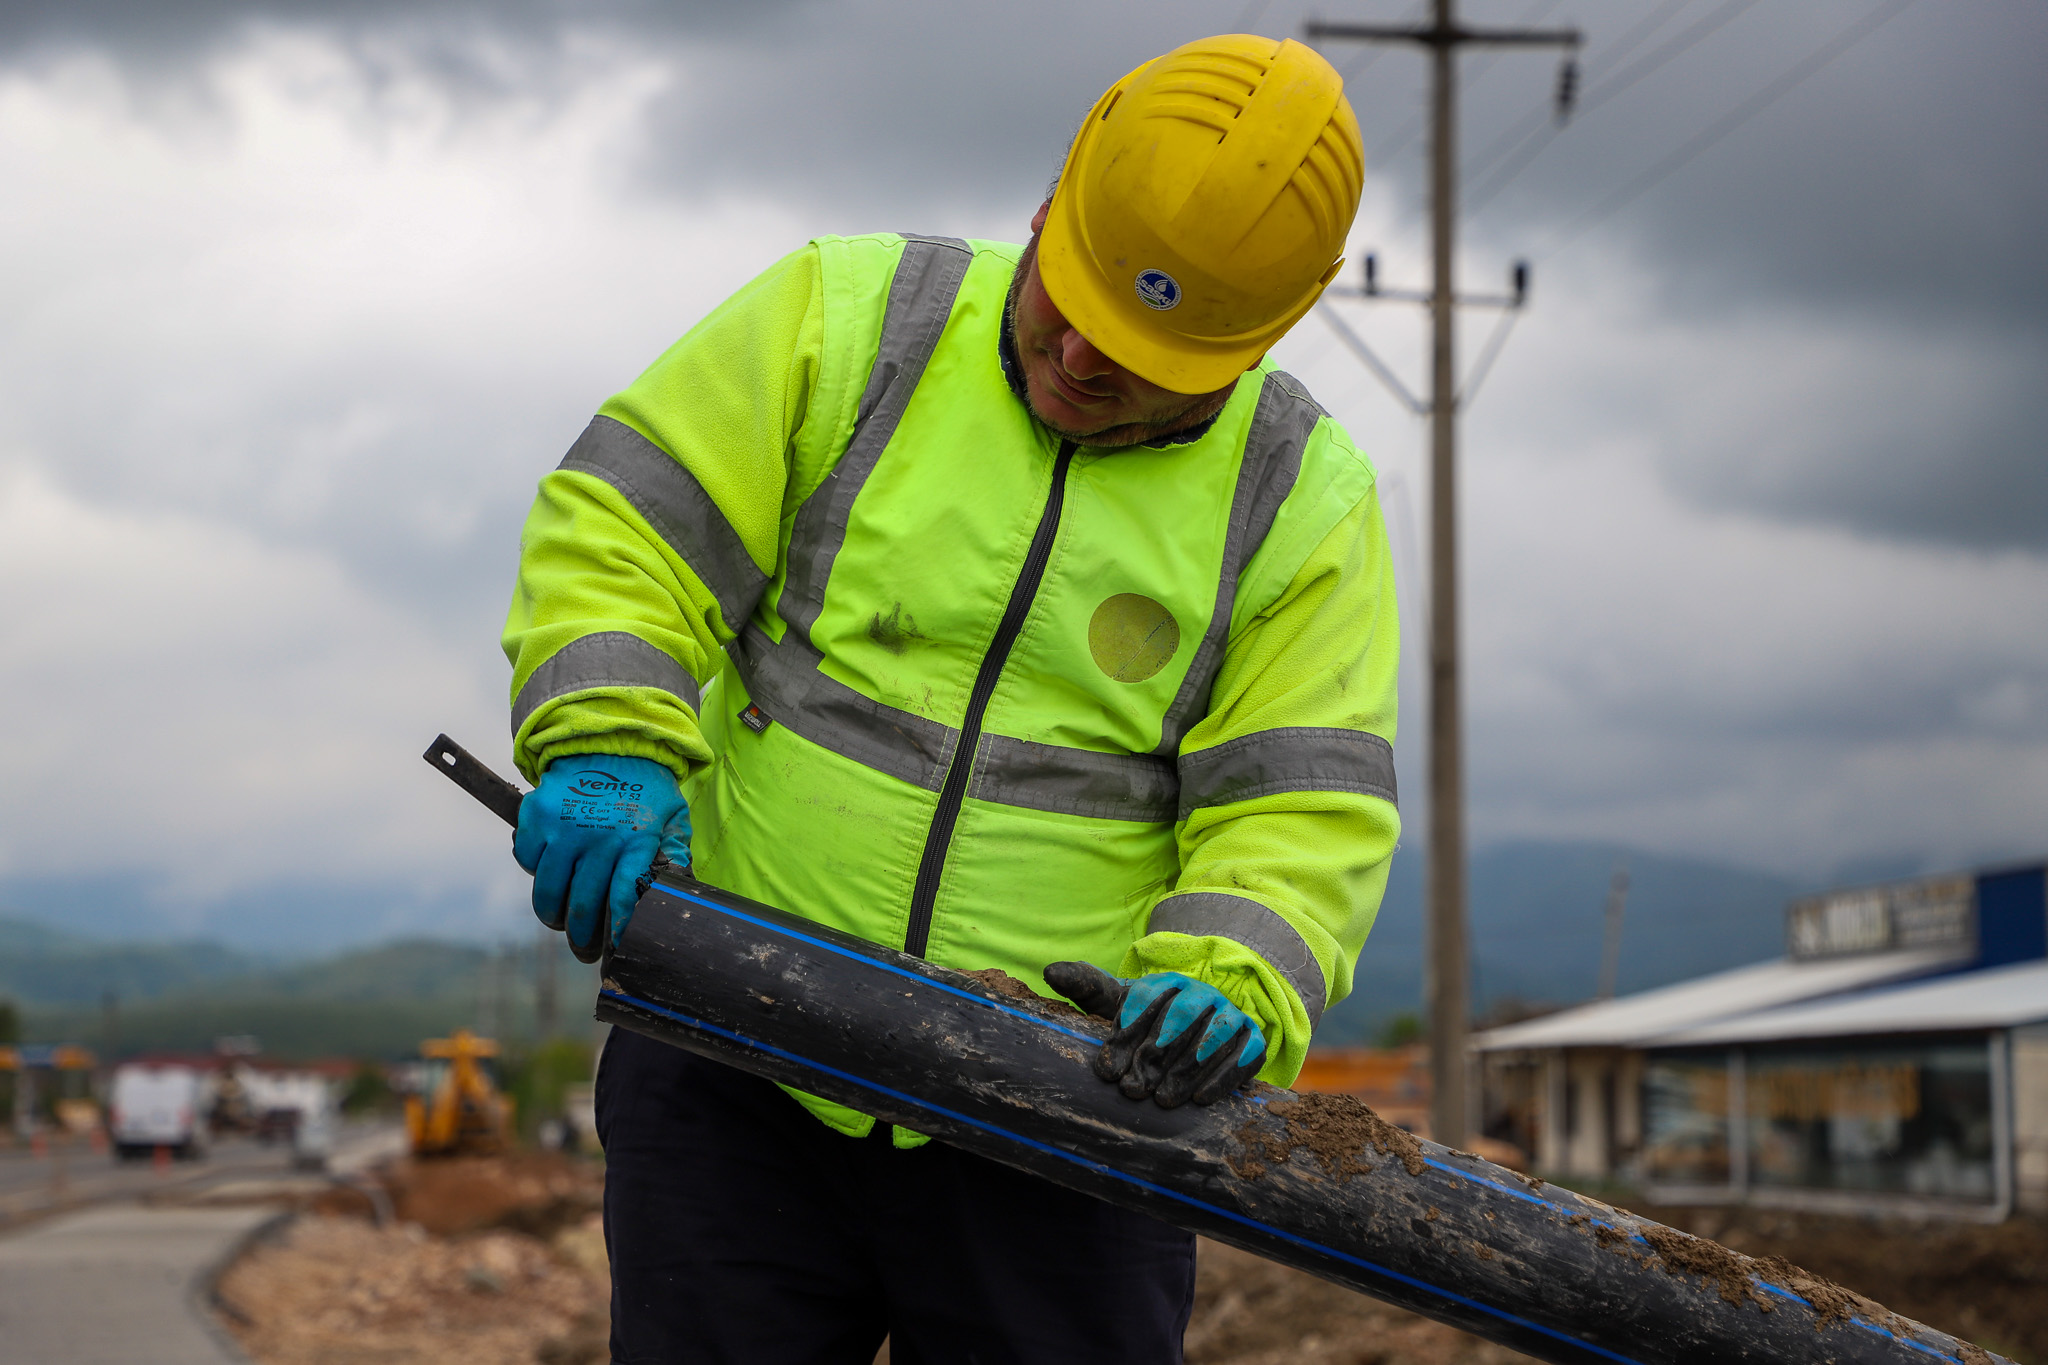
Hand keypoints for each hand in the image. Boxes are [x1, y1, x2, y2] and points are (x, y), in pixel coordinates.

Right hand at [513, 754, 689, 962]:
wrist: (608, 739)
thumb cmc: (644, 787)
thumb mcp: (671, 816)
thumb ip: (674, 853)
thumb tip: (681, 892)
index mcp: (634, 839)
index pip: (621, 896)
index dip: (615, 929)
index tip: (613, 949)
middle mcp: (597, 836)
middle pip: (581, 905)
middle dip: (581, 938)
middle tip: (584, 949)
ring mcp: (562, 827)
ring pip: (548, 891)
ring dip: (552, 915)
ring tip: (559, 920)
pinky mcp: (536, 816)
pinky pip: (526, 861)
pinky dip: (534, 871)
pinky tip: (550, 870)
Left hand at [1043, 962, 1266, 1107]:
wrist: (1211, 1025)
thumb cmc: (1154, 1019)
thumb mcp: (1121, 1002)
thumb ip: (1088, 987)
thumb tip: (1049, 970)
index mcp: (1167, 982)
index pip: (1147, 999)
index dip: (1127, 1032)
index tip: (1108, 1066)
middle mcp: (1202, 994)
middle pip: (1179, 1019)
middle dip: (1154, 1057)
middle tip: (1132, 1090)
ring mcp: (1230, 1015)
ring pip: (1212, 1037)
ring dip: (1186, 1070)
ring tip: (1163, 1100)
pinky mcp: (1253, 1039)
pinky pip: (1244, 1054)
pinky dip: (1223, 1077)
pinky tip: (1200, 1100)